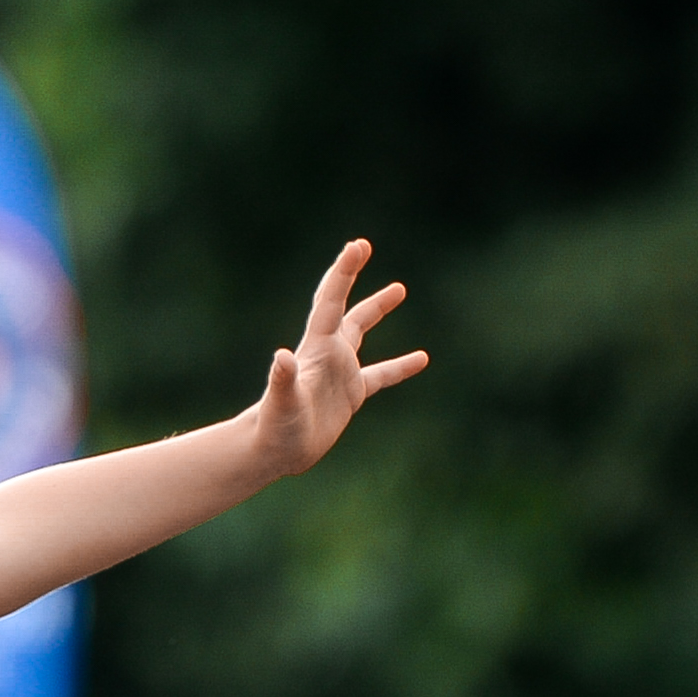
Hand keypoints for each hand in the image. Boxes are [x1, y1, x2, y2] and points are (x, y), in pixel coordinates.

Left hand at [240, 239, 426, 478]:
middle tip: (363, 245)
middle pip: (345, 306)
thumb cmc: (275, 427)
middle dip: (352, 276)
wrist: (276, 451)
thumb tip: (282, 357)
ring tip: (400, 288)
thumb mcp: (282, 403)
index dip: (343, 273)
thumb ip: (283, 380)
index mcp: (316, 348)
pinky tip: (421, 358)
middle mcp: (328, 353)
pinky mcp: (350, 394)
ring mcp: (340, 372)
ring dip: (377, 309)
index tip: (358, 246)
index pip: (331, 301)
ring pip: (361, 332)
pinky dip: (400, 367)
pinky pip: (381, 376)